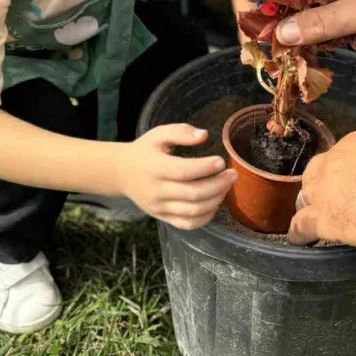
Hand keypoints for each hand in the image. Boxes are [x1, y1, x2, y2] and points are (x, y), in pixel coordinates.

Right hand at [119, 124, 237, 229]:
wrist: (122, 173)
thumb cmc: (145, 151)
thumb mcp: (158, 134)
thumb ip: (180, 131)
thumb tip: (203, 135)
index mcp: (155, 168)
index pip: (183, 171)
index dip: (205, 167)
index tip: (222, 161)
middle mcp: (157, 191)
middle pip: (193, 194)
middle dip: (218, 185)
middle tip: (233, 175)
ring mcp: (159, 208)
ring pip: (193, 211)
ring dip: (216, 200)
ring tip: (227, 186)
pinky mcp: (163, 218)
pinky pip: (188, 224)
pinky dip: (206, 217)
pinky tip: (215, 202)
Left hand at [288, 130, 355, 249]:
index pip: (342, 157)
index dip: (344, 173)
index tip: (352, 183)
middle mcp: (336, 161)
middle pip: (316, 174)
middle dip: (320, 187)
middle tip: (332, 202)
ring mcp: (326, 190)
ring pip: (306, 198)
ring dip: (310, 209)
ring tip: (312, 221)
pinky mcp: (325, 219)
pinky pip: (302, 226)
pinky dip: (299, 233)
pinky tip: (299, 240)